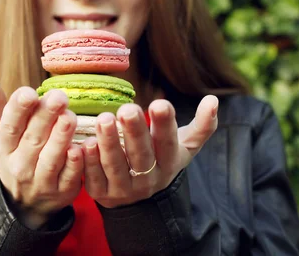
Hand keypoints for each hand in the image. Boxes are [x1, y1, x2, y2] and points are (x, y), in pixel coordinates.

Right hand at [0, 80, 83, 227]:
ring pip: (51, 158)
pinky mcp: (61, 192)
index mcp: (4, 146)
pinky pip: (68, 177)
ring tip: (70, 116)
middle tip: (59, 96)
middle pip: (33, 138)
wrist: (27, 202)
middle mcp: (20, 165)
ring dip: (61, 137)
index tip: (29, 92)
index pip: (9, 126)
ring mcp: (40, 181)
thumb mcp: (0, 135)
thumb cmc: (15, 155)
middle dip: (46, 116)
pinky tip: (80, 148)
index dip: (18, 109)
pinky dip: (74, 164)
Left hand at [82, 95, 217, 207]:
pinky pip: (93, 178)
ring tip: (103, 119)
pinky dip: (89, 161)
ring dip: (108, 143)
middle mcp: (148, 179)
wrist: (140, 198)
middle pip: (141, 155)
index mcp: (169, 163)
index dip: (165, 125)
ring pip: (115, 166)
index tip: (160, 103)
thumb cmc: (161, 159)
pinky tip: (84, 143)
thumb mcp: (184, 146)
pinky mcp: (101, 194)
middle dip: (134, 131)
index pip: (168, 143)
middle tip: (127, 109)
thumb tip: (214, 100)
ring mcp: (124, 189)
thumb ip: (202, 126)